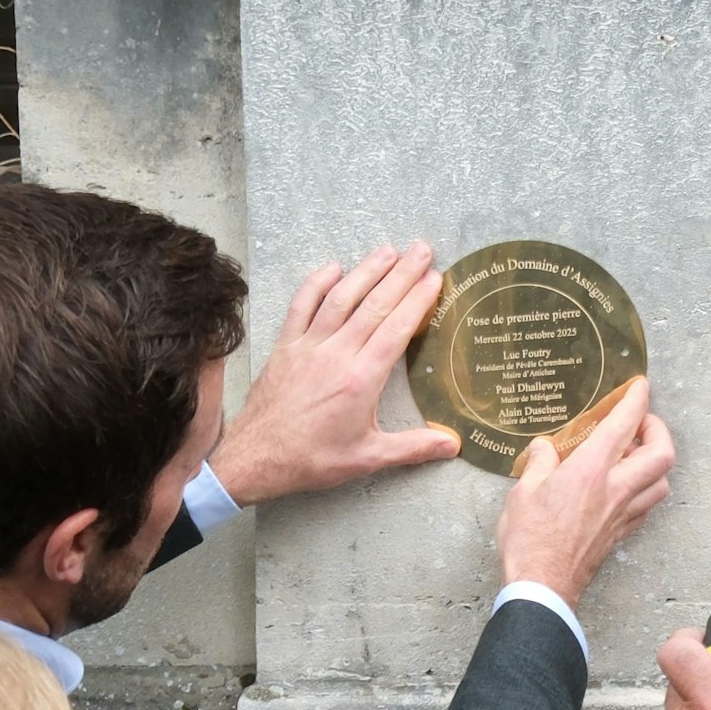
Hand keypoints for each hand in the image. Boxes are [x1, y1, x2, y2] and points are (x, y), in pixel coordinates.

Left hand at [208, 246, 463, 507]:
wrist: (257, 457)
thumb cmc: (312, 459)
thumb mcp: (368, 458)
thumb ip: (413, 447)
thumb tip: (453, 444)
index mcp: (361, 379)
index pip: (397, 329)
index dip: (418, 301)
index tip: (435, 278)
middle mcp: (336, 354)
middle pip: (374, 305)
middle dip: (401, 274)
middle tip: (422, 250)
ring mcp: (308, 346)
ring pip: (341, 298)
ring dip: (366, 271)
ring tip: (387, 250)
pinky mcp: (286, 346)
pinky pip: (302, 306)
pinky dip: (317, 283)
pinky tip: (333, 267)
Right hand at [495, 379, 676, 607]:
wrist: (542, 586)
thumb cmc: (530, 539)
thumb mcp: (523, 491)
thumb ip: (539, 463)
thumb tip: (544, 449)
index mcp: (591, 470)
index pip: (625, 424)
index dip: (637, 400)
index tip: (640, 386)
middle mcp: (615, 489)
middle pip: (662, 453)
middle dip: (658, 431)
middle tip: (640, 424)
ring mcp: (623, 514)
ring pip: (661, 482)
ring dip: (655, 462)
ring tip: (635, 455)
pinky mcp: (621, 534)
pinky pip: (647, 506)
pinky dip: (645, 490)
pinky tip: (627, 487)